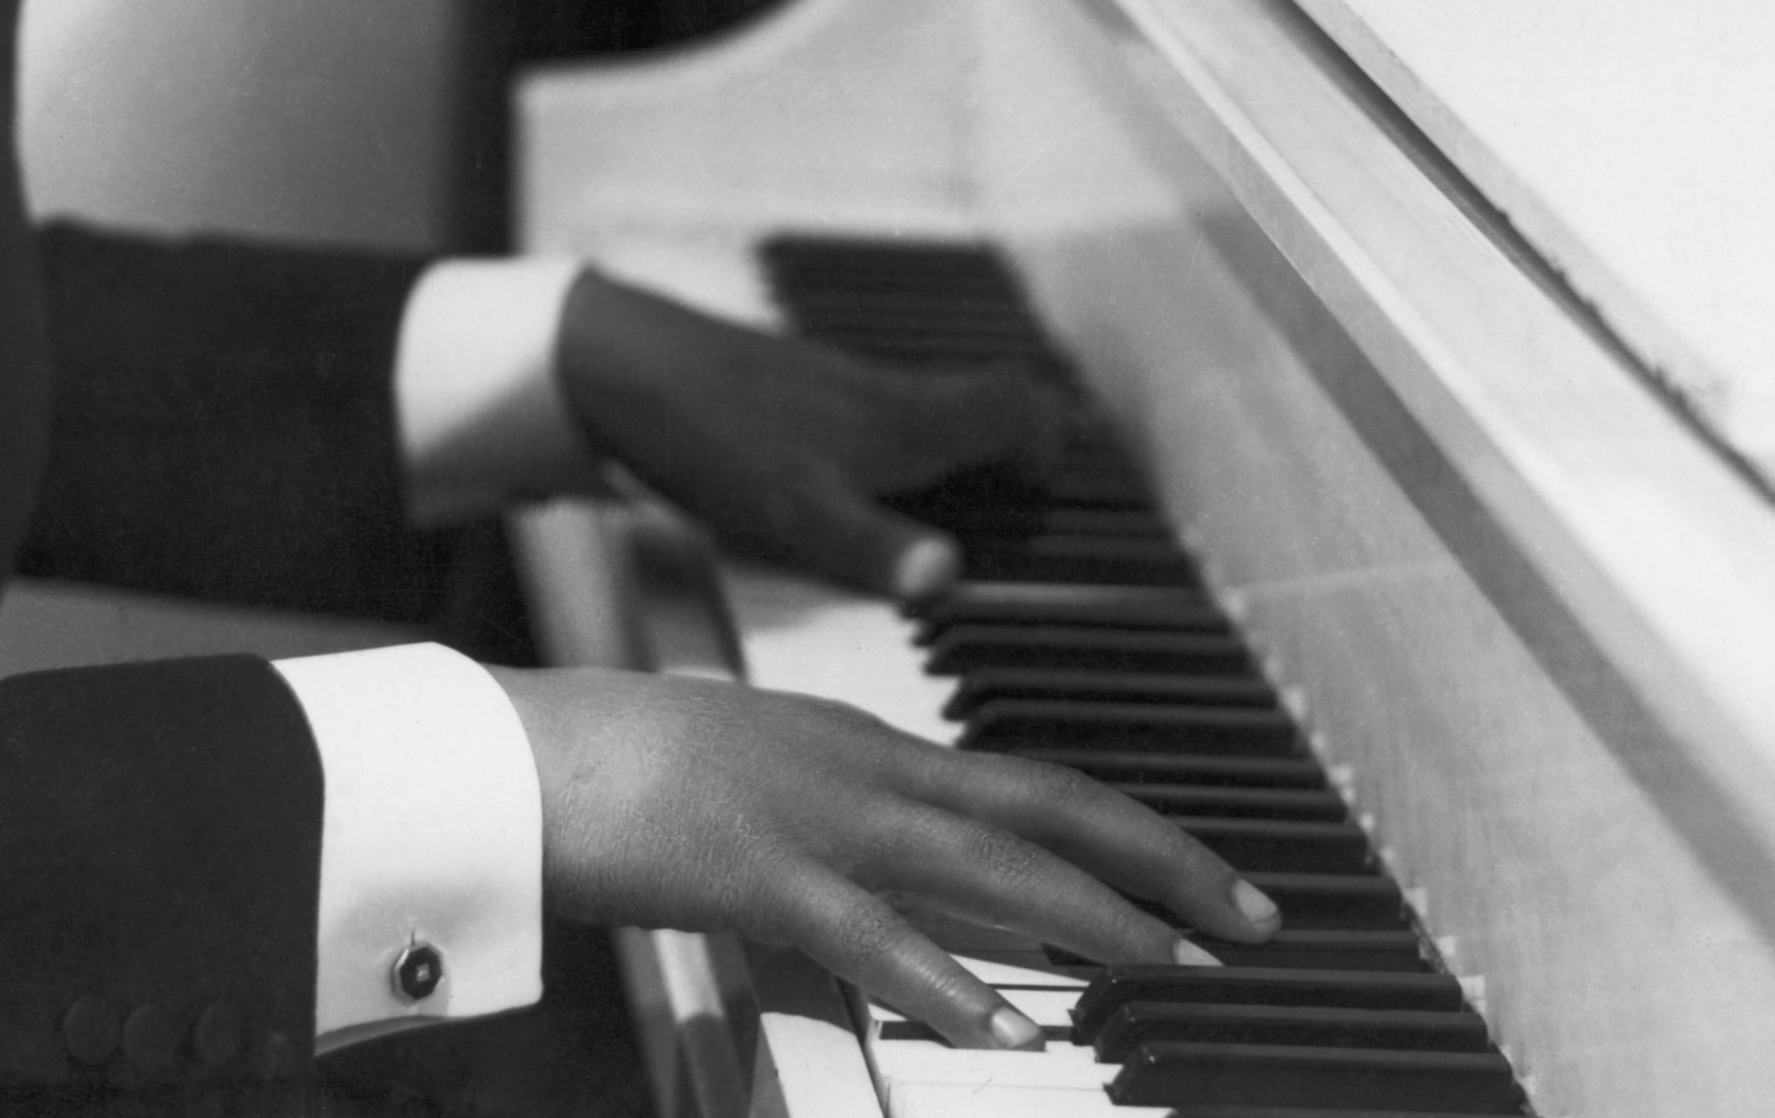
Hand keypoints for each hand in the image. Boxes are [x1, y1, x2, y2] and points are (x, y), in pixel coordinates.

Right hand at [489, 666, 1281, 1047]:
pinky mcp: (751, 866)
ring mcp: (812, 813)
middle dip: (1163, 869)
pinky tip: (1005, 1027)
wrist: (519, 747)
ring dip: (1095, 921)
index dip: (1136, 835)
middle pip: (1045, 810)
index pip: (1030, 785)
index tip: (1218, 886)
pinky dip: (946, 980)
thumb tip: (914, 904)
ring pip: (986, 864)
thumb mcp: (756, 790)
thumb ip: (840, 837)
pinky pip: (869, 931)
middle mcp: (861, 765)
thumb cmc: (618, 774)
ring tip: (1178, 971)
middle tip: (1255, 925)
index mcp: (862, 748)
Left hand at [553, 269, 1065, 602]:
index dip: (1045, 445)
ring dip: (932, 464)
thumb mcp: (797, 512)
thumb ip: (877, 550)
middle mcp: (877, 394)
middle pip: (971, 410)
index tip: (1043, 494)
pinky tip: (827, 503)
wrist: (613, 363)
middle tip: (990, 524)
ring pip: (910, 415)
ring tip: (912, 527)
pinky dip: (867, 461)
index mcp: (903, 419)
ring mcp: (826, 387)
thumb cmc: (709, 434)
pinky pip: (853, 423)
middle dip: (995, 462)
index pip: (1014, 403)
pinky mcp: (780, 392)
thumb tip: (948, 578)